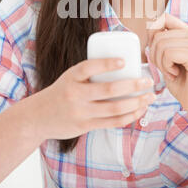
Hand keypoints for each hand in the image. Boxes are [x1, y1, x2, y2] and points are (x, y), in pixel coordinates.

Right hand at [38, 58, 155, 139]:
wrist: (37, 117)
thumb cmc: (61, 93)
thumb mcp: (69, 79)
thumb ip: (90, 76)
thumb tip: (124, 69)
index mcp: (71, 77)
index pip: (89, 67)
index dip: (107, 64)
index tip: (123, 61)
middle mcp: (75, 94)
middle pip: (109, 90)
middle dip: (133, 85)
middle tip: (148, 80)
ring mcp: (80, 112)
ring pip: (115, 108)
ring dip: (136, 103)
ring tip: (150, 96)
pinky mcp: (85, 126)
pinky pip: (112, 122)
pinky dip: (129, 116)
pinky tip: (139, 110)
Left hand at [147, 13, 187, 117]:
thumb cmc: (182, 83)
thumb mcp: (167, 58)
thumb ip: (161, 41)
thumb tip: (149, 24)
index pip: (164, 17)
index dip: (152, 31)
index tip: (155, 50)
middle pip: (158, 34)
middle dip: (155, 55)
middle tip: (167, 68)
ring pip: (161, 44)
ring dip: (161, 63)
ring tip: (172, 72)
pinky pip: (168, 54)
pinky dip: (166, 67)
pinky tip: (176, 74)